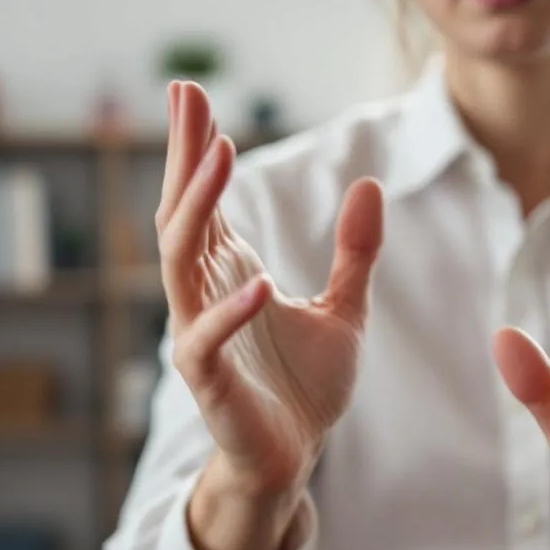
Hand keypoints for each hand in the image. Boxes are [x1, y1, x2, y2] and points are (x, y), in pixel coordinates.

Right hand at [158, 81, 383, 493]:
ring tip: (217, 154)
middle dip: (185, 154)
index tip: (194, 92)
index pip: (204, 198)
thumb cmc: (306, 385)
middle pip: (182, 211)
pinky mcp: (208, 381)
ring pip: (180, 260)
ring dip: (197, 207)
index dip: (197, 147)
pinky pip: (207, 340)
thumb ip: (354, 251)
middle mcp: (204, 294)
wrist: (296, 457)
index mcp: (229, 271)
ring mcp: (200, 334)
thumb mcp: (344, 308)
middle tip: (187, 94)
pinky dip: (229, 313)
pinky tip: (259, 283)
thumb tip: (370, 185)